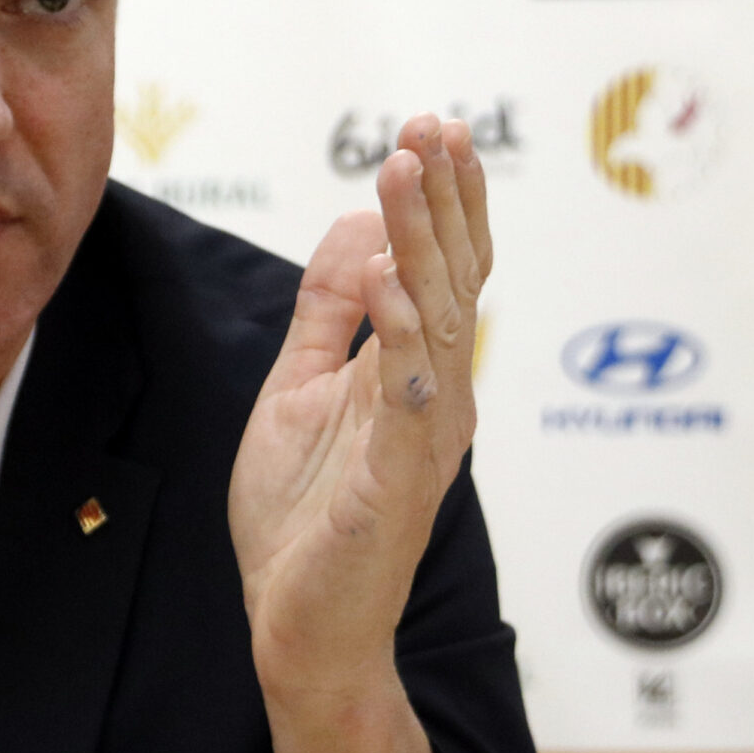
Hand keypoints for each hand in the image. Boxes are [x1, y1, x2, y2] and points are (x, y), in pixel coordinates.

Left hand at [230, 114, 490, 692]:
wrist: (299, 626)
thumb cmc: (304, 518)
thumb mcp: (299, 388)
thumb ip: (327, 314)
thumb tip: (359, 231)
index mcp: (417, 374)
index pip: (443, 269)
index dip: (441, 200)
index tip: (430, 129)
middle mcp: (438, 396)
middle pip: (454, 277)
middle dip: (443, 198)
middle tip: (432, 125)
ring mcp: (425, 435)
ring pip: (440, 316)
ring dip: (426, 238)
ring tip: (409, 168)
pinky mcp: (400, 477)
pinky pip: (409, 392)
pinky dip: (404, 330)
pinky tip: (392, 276)